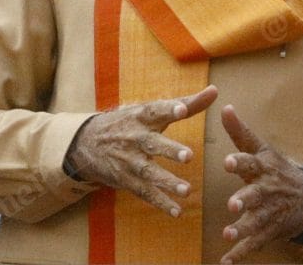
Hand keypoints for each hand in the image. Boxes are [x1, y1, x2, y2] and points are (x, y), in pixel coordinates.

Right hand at [64, 85, 217, 216]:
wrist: (87, 142)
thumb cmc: (131, 122)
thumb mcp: (152, 110)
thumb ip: (187, 103)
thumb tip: (215, 90)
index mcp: (143, 116)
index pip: (156, 111)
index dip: (169, 109)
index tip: (182, 109)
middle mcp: (135, 138)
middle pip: (152, 143)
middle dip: (170, 150)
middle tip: (189, 156)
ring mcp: (129, 160)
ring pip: (148, 172)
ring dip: (167, 182)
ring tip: (187, 190)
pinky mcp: (125, 179)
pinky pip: (143, 193)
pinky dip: (160, 202)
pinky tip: (177, 211)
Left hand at [219, 105, 302, 263]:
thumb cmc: (277, 169)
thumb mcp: (262, 149)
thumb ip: (240, 132)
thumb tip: (224, 106)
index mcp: (263, 168)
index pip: (251, 162)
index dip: (240, 162)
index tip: (228, 162)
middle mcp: (267, 189)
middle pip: (255, 194)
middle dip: (245, 199)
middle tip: (233, 204)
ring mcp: (269, 211)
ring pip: (255, 220)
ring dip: (242, 227)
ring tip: (229, 233)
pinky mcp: (269, 230)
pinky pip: (255, 243)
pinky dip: (241, 253)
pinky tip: (227, 262)